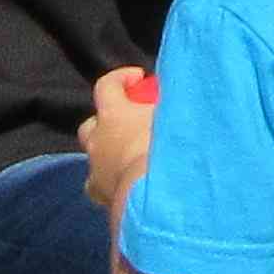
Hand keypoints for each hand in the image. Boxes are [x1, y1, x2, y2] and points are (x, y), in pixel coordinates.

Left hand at [82, 62, 160, 216]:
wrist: (152, 196)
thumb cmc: (163, 149)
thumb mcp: (172, 116)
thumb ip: (172, 103)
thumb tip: (182, 93)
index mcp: (113, 114)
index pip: (106, 86)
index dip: (120, 78)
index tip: (138, 78)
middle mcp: (98, 140)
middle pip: (92, 124)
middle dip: (107, 121)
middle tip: (128, 122)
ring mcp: (96, 169)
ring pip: (93, 157)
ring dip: (107, 153)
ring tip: (127, 157)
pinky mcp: (101, 196)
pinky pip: (100, 187)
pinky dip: (110, 182)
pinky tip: (126, 184)